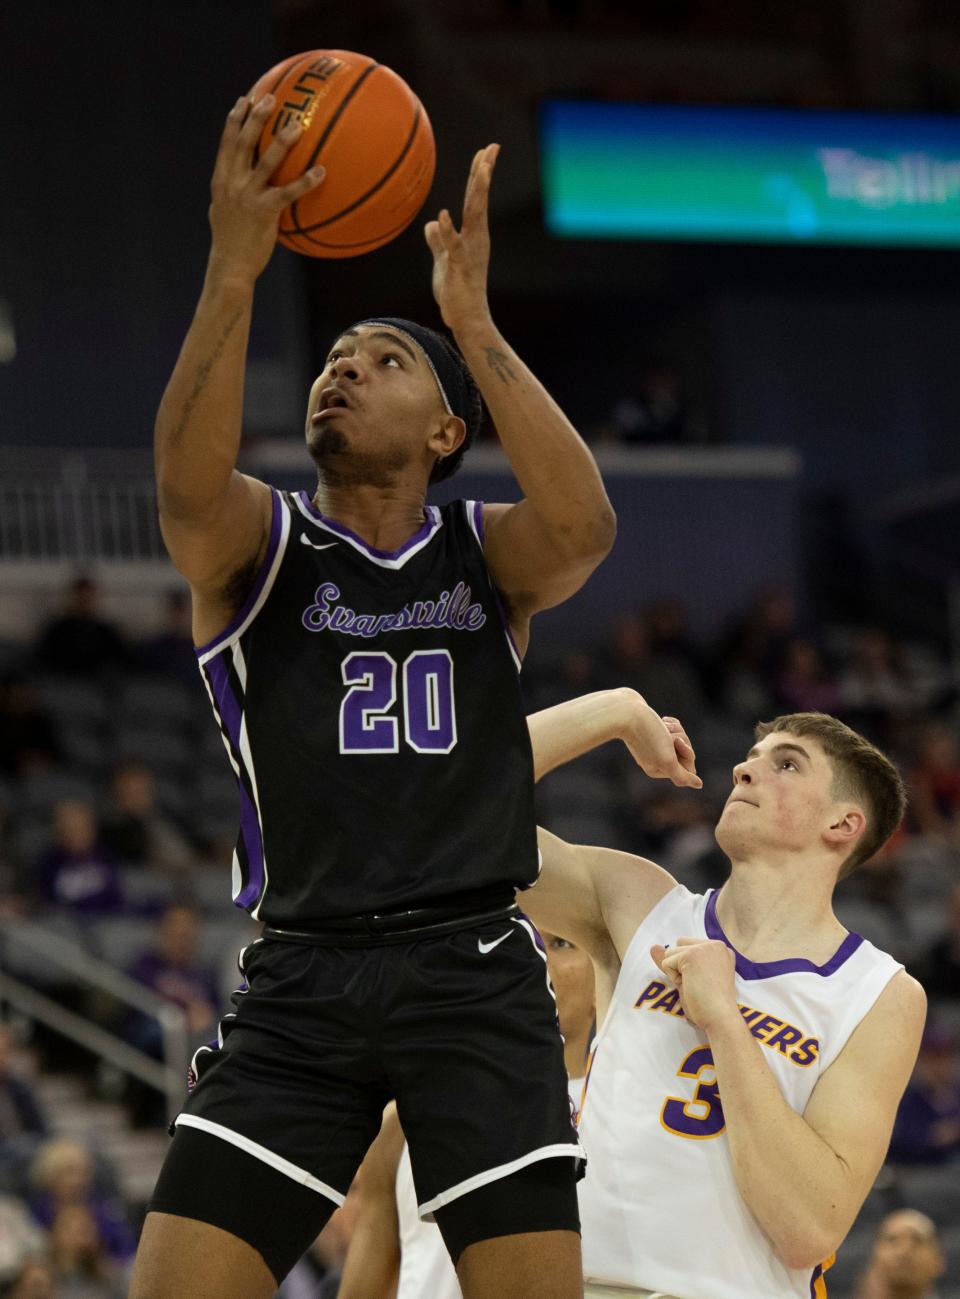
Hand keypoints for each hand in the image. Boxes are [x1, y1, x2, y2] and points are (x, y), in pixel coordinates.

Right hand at [208, 93, 325, 284]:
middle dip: (256, 117)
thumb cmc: (231, 240)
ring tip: (297, 125)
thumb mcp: (223, 209)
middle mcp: (232, 183)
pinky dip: (305, 182)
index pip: (227, 142)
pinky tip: (321, 172)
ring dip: (281, 141)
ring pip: (265, 162)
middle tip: (271, 98)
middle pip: (243, 142)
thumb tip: (243, 179)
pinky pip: (288, 193)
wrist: (230, 265)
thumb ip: (232, 190)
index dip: (235, 119)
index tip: (245, 99)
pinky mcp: (264, 212)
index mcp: (221, 179)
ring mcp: (247, 196)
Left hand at [424, 144, 498, 332]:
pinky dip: (448, 230)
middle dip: (485, 173)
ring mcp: (470, 251)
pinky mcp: (459, 267)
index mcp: (473, 235)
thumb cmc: (456, 292)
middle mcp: (476, 238)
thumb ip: (439, 241)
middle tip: (491, 148)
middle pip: (479, 199)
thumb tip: (432, 224)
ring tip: (481, 169)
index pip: (476, 199)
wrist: (466, 319)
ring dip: (477, 192)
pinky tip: (443, 215)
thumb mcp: (443, 261)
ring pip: (475, 216)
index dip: (480, 174)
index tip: (486, 151)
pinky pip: (454, 246)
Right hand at [617, 693, 701, 788]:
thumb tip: (699, 785)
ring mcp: (653, 744)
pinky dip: (670, 723)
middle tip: (667, 734)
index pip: (687, 768)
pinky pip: (673, 728)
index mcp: (657, 770)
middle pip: (684, 752)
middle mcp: (655, 759)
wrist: (627, 711)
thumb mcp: (667, 760)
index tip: (676, 744)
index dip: (687, 754)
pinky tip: (662, 720)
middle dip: (681, 739)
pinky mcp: (653, 730)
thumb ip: (682, 776)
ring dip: (675, 730)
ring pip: (680, 739)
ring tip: (662, 725)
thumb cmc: (647, 736)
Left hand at [650, 936, 737, 1031]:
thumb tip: (653, 947)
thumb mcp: (690, 977)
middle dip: (680, 965)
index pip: (690, 947)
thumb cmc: (709, 1005)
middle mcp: (716, 944)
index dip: (689, 967)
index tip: (706, 983)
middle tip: (699, 985)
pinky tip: (691, 986)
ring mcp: (704, 948)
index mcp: (720, 950)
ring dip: (676, 972)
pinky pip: (666, 962)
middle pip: (679, 945)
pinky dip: (673, 978)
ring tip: (695, 986)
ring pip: (670, 952)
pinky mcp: (691, 954)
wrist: (720, 1018)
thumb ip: (674, 960)